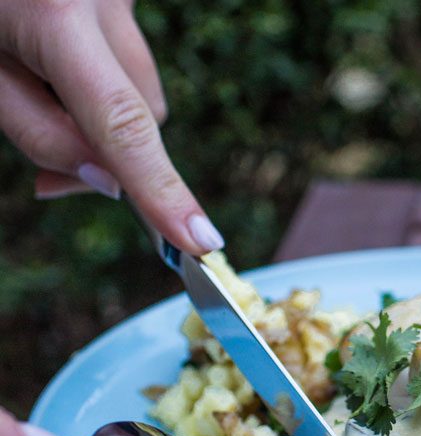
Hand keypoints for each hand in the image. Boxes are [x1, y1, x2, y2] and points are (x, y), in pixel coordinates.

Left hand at [0, 0, 223, 253]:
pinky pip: (130, 62)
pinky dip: (101, 83)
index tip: (200, 240)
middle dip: (108, 157)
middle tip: (46, 184)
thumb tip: (108, 183)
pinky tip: (53, 62)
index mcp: (56, 16)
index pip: (124, 124)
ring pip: (141, 92)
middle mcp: (106, 1)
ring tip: (35, 86)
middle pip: (144, 116)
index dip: (161, 190)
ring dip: (102, 116)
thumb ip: (37, 132)